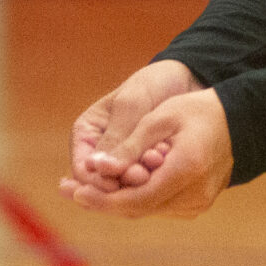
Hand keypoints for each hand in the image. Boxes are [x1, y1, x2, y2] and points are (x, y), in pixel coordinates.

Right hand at [63, 59, 200, 196]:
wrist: (183, 80)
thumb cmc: (152, 84)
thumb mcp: (131, 105)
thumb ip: (116, 137)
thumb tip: (97, 168)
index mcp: (86, 135)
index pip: (82, 171)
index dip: (96, 183)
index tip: (117, 185)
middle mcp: (101, 152)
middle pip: (103, 183)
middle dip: (122, 183)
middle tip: (144, 175)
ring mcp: (124, 161)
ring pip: (125, 185)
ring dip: (141, 180)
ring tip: (159, 162)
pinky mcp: (145, 166)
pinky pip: (145, 181)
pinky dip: (155, 176)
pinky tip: (168, 163)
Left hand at [63, 88, 232, 218]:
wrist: (242, 121)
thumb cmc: (200, 110)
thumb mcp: (161, 118)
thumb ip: (128, 145)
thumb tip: (96, 168)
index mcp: (186, 170)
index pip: (135, 200)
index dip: (101, 199)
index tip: (72, 191)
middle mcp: (194, 195)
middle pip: (137, 208)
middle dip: (100, 200)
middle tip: (66, 188)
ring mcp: (197, 204)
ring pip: (145, 209)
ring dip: (115, 198)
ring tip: (82, 186)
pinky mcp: (196, 205)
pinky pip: (157, 205)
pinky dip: (134, 196)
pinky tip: (113, 184)